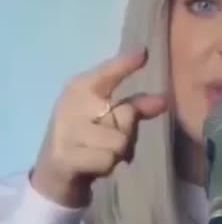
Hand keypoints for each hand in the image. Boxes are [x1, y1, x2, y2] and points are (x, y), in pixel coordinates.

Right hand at [31, 49, 168, 207]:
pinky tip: (91, 165)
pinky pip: (107, 160)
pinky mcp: (65, 156)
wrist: (54, 170)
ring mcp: (66, 130)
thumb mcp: (109, 118)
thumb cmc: (87, 137)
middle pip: (125, 115)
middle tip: (108, 139)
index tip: (144, 53)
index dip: (125, 64)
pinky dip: (106, 167)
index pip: (108, 73)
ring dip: (116, 154)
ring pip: (119, 142)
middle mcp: (71, 104)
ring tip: (99, 153)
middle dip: (127, 132)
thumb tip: (165, 99)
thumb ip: (135, 107)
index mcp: (80, 87)